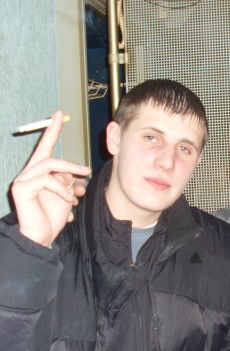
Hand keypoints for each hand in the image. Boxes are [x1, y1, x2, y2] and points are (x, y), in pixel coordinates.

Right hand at [11, 110, 90, 246]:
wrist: (42, 237)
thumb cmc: (53, 217)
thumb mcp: (66, 194)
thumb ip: (70, 180)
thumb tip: (79, 172)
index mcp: (38, 172)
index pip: (45, 147)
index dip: (52, 130)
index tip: (60, 114)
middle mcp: (28, 173)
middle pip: (49, 156)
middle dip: (70, 163)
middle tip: (87, 171)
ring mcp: (22, 180)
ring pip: (49, 166)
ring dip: (68, 176)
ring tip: (78, 192)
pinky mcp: (21, 188)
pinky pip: (47, 180)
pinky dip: (62, 190)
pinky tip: (68, 202)